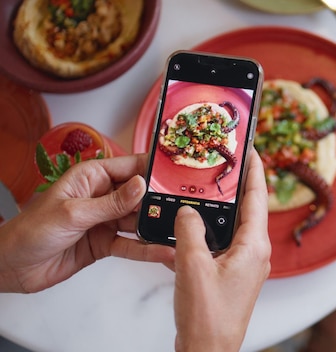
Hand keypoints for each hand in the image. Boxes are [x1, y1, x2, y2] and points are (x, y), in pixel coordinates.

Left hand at [0, 154, 174, 292]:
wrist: (11, 267)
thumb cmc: (30, 231)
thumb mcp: (73, 213)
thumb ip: (111, 203)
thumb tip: (142, 186)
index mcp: (92, 177)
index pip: (130, 167)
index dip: (154, 169)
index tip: (178, 173)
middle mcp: (102, 196)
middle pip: (140, 196)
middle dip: (161, 202)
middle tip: (186, 207)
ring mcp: (105, 221)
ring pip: (139, 221)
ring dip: (157, 228)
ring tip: (181, 232)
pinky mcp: (106, 243)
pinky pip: (132, 245)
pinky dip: (147, 250)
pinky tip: (163, 252)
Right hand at [173, 150, 270, 351]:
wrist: (207, 350)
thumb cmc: (208, 316)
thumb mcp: (192, 266)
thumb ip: (189, 231)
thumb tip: (187, 211)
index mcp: (254, 246)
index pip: (257, 197)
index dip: (254, 169)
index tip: (249, 147)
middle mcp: (255, 252)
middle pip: (248, 208)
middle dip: (237, 184)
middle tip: (223, 162)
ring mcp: (245, 264)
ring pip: (234, 225)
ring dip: (222, 207)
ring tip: (207, 187)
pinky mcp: (233, 274)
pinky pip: (224, 243)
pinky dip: (211, 230)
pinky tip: (192, 226)